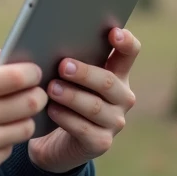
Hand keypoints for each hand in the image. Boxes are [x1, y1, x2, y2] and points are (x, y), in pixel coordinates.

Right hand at [0, 50, 49, 175]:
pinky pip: (11, 148)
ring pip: (27, 127)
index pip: (17, 76)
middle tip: (32, 93)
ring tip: (13, 114)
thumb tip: (5, 54)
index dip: (32, 73)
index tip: (33, 73)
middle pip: (31, 102)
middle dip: (37, 95)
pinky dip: (6, 139)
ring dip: (24, 118)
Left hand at [27, 27, 140, 174]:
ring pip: (95, 106)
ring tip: (52, 89)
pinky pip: (85, 129)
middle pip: (109, 81)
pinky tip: (52, 110)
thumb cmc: (60, 99)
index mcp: (117, 74)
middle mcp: (122, 97)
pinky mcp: (101, 143)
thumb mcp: (65, 78)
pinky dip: (66, 118)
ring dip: (72, 96)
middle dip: (85, 73)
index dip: (126, 42)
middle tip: (63, 66)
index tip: (114, 32)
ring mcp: (115, 121)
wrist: (54, 142)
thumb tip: (47, 41)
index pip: (129, 53)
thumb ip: (67, 61)